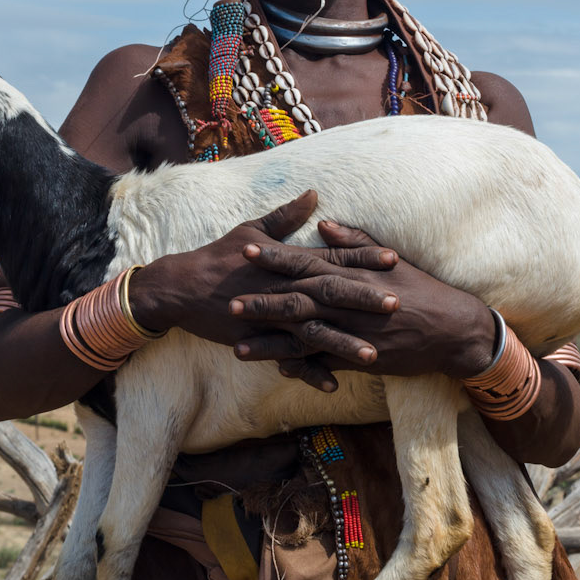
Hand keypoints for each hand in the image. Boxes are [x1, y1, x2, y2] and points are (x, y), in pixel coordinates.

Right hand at [128, 193, 404, 392]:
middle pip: (331, 293)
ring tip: (374, 354)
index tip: (393, 258)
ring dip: (344, 343)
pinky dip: (310, 373)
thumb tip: (313, 194)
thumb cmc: (218, 257)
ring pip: (315, 331)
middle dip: (364, 298)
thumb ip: (285, 216)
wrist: (181, 288)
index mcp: (288, 262)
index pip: (332, 257)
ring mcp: (273, 316)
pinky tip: (334, 385)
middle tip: (397, 303)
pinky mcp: (260, 339)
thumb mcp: (252, 231)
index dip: (363, 257)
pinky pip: (289, 360)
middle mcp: (285, 288)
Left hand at [229, 218, 498, 388]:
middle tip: (228, 300)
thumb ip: (354, 241)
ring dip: (272, 342)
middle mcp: (350, 302)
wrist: (453, 328)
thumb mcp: (389, 259)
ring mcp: (355, 332)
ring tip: (237, 347)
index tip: (246, 249)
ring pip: (305, 337)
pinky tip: (276, 371)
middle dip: (263, 300)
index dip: (275, 257)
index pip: (307, 262)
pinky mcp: (363, 358)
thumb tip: (324, 222)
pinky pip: (327, 363)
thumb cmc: (421, 290)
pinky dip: (303, 368)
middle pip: (298, 300)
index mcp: (353, 274)